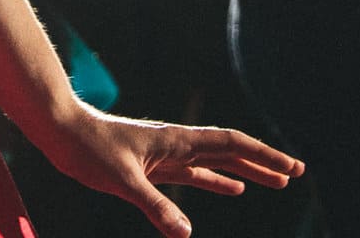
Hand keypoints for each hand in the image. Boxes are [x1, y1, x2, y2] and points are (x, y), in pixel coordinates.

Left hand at [30, 103, 301, 237]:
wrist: (63, 132)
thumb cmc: (90, 148)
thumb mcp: (122, 180)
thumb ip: (155, 206)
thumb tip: (185, 235)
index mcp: (178, 140)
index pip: (232, 145)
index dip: (263, 156)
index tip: (292, 167)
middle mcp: (178, 144)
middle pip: (231, 151)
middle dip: (264, 162)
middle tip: (296, 172)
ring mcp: (167, 154)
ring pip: (217, 163)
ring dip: (246, 172)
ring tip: (275, 183)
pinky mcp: (154, 165)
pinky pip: (196, 174)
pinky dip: (217, 181)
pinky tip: (231, 190)